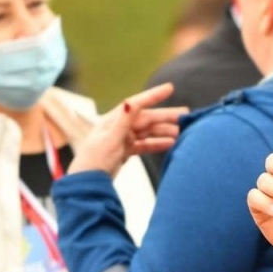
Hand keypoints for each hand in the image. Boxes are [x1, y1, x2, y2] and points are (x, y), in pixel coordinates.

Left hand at [67, 84, 185, 177]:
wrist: (86, 183)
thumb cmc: (94, 160)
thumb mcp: (110, 140)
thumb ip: (123, 122)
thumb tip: (131, 102)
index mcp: (113, 120)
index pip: (137, 104)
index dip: (153, 95)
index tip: (170, 88)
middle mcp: (119, 127)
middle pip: (146, 118)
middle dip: (165, 116)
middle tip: (185, 115)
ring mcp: (122, 139)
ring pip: (147, 132)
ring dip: (164, 131)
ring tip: (181, 133)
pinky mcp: (125, 151)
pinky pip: (144, 145)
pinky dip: (157, 144)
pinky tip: (170, 144)